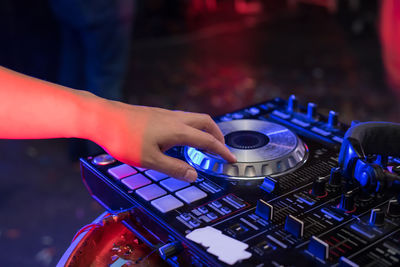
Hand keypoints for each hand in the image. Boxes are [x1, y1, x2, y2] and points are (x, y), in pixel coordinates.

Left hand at [94, 102, 235, 181]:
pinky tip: (182, 138)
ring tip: (203, 145)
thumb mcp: (150, 160)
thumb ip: (174, 168)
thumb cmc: (124, 139)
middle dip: (217, 136)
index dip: (222, 151)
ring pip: (194, 118)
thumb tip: (194, 175)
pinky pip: (183, 118)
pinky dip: (192, 128)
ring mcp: (166, 114)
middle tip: (220, 150)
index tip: (232, 160)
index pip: (207, 140)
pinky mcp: (157, 114)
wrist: (103, 118)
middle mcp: (175, 119)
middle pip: (206, 122)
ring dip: (204, 130)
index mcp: (177, 130)